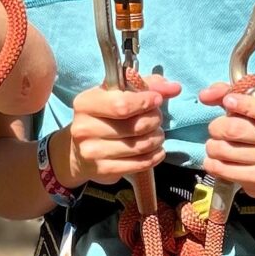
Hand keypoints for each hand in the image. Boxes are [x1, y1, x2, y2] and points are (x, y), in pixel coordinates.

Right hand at [64, 74, 181, 182]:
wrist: (79, 152)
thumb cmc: (104, 116)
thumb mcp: (118, 93)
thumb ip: (146, 86)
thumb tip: (174, 88)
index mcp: (85, 103)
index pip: (122, 105)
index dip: (146, 102)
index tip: (157, 100)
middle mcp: (84, 128)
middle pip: (136, 126)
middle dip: (154, 121)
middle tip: (156, 119)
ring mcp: (92, 151)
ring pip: (141, 145)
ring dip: (157, 139)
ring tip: (156, 135)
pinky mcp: (103, 170)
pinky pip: (140, 164)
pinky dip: (155, 156)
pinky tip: (156, 150)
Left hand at [199, 75, 254, 195]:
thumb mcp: (254, 107)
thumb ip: (229, 93)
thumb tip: (205, 95)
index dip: (245, 104)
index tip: (228, 102)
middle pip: (236, 129)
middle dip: (217, 127)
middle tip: (216, 129)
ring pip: (223, 149)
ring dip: (212, 145)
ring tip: (217, 146)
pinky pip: (221, 168)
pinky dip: (211, 162)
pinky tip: (217, 160)